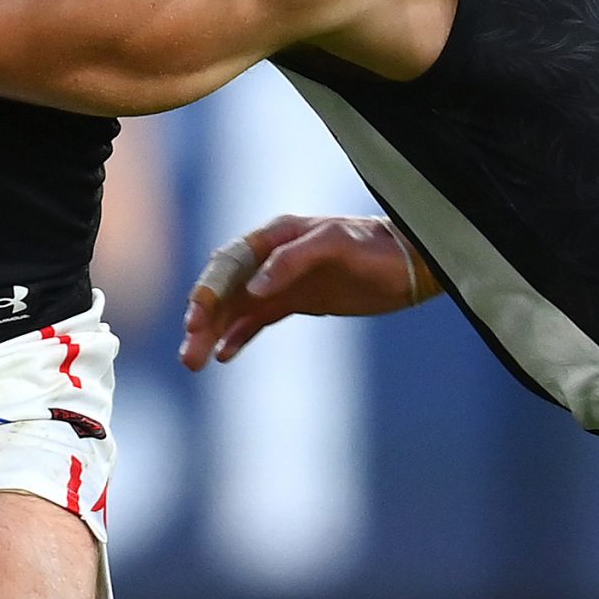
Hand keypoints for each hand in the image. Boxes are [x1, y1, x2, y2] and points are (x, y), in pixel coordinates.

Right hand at [179, 214, 431, 370]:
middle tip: (188, 354)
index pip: (229, 264)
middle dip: (203, 320)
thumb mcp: (336, 244)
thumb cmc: (375, 248)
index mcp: (277, 236)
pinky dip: (238, 336)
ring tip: (194, 362)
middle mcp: (273, 257)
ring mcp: (283, 281)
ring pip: (237, 308)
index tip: (196, 320)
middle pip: (226, 289)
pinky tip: (223, 355)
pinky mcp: (297, 301)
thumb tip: (253, 288)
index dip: (209, 291)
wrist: (410, 264)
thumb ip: (292, 260)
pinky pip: (257, 319)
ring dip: (214, 333)